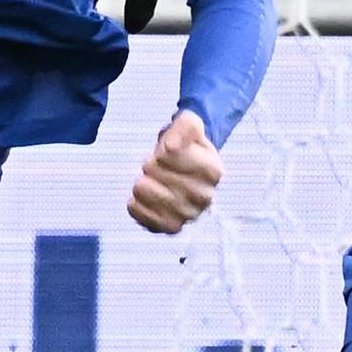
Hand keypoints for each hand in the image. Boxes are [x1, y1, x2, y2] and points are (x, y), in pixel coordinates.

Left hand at [127, 109, 221, 233]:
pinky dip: (138, 207)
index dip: (162, 150)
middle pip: (162, 177)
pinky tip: (138, 197)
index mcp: (213, 170)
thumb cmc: (185, 145)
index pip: (174, 155)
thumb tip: (170, 147)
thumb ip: (184, 126)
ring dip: (143, 186)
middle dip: (151, 166)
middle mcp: (206, 197)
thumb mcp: (189, 123)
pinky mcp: (172, 227)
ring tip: (145, 180)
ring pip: (156, 200)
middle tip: (152, 164)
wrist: (184, 168)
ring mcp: (190, 215)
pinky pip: (149, 221)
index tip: (164, 150)